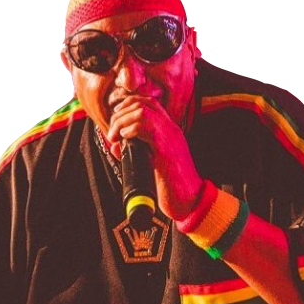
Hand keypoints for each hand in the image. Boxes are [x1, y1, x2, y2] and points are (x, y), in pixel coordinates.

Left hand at [107, 95, 202, 220]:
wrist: (190, 200)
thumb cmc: (172, 186)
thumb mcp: (151, 165)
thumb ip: (135, 153)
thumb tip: (115, 146)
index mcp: (169, 130)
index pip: (148, 102)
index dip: (128, 105)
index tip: (117, 121)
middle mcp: (171, 129)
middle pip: (142, 103)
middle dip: (121, 114)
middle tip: (112, 133)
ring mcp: (169, 138)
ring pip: (141, 111)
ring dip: (122, 121)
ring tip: (115, 136)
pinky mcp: (165, 150)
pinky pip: (144, 128)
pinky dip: (130, 130)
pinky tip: (125, 140)